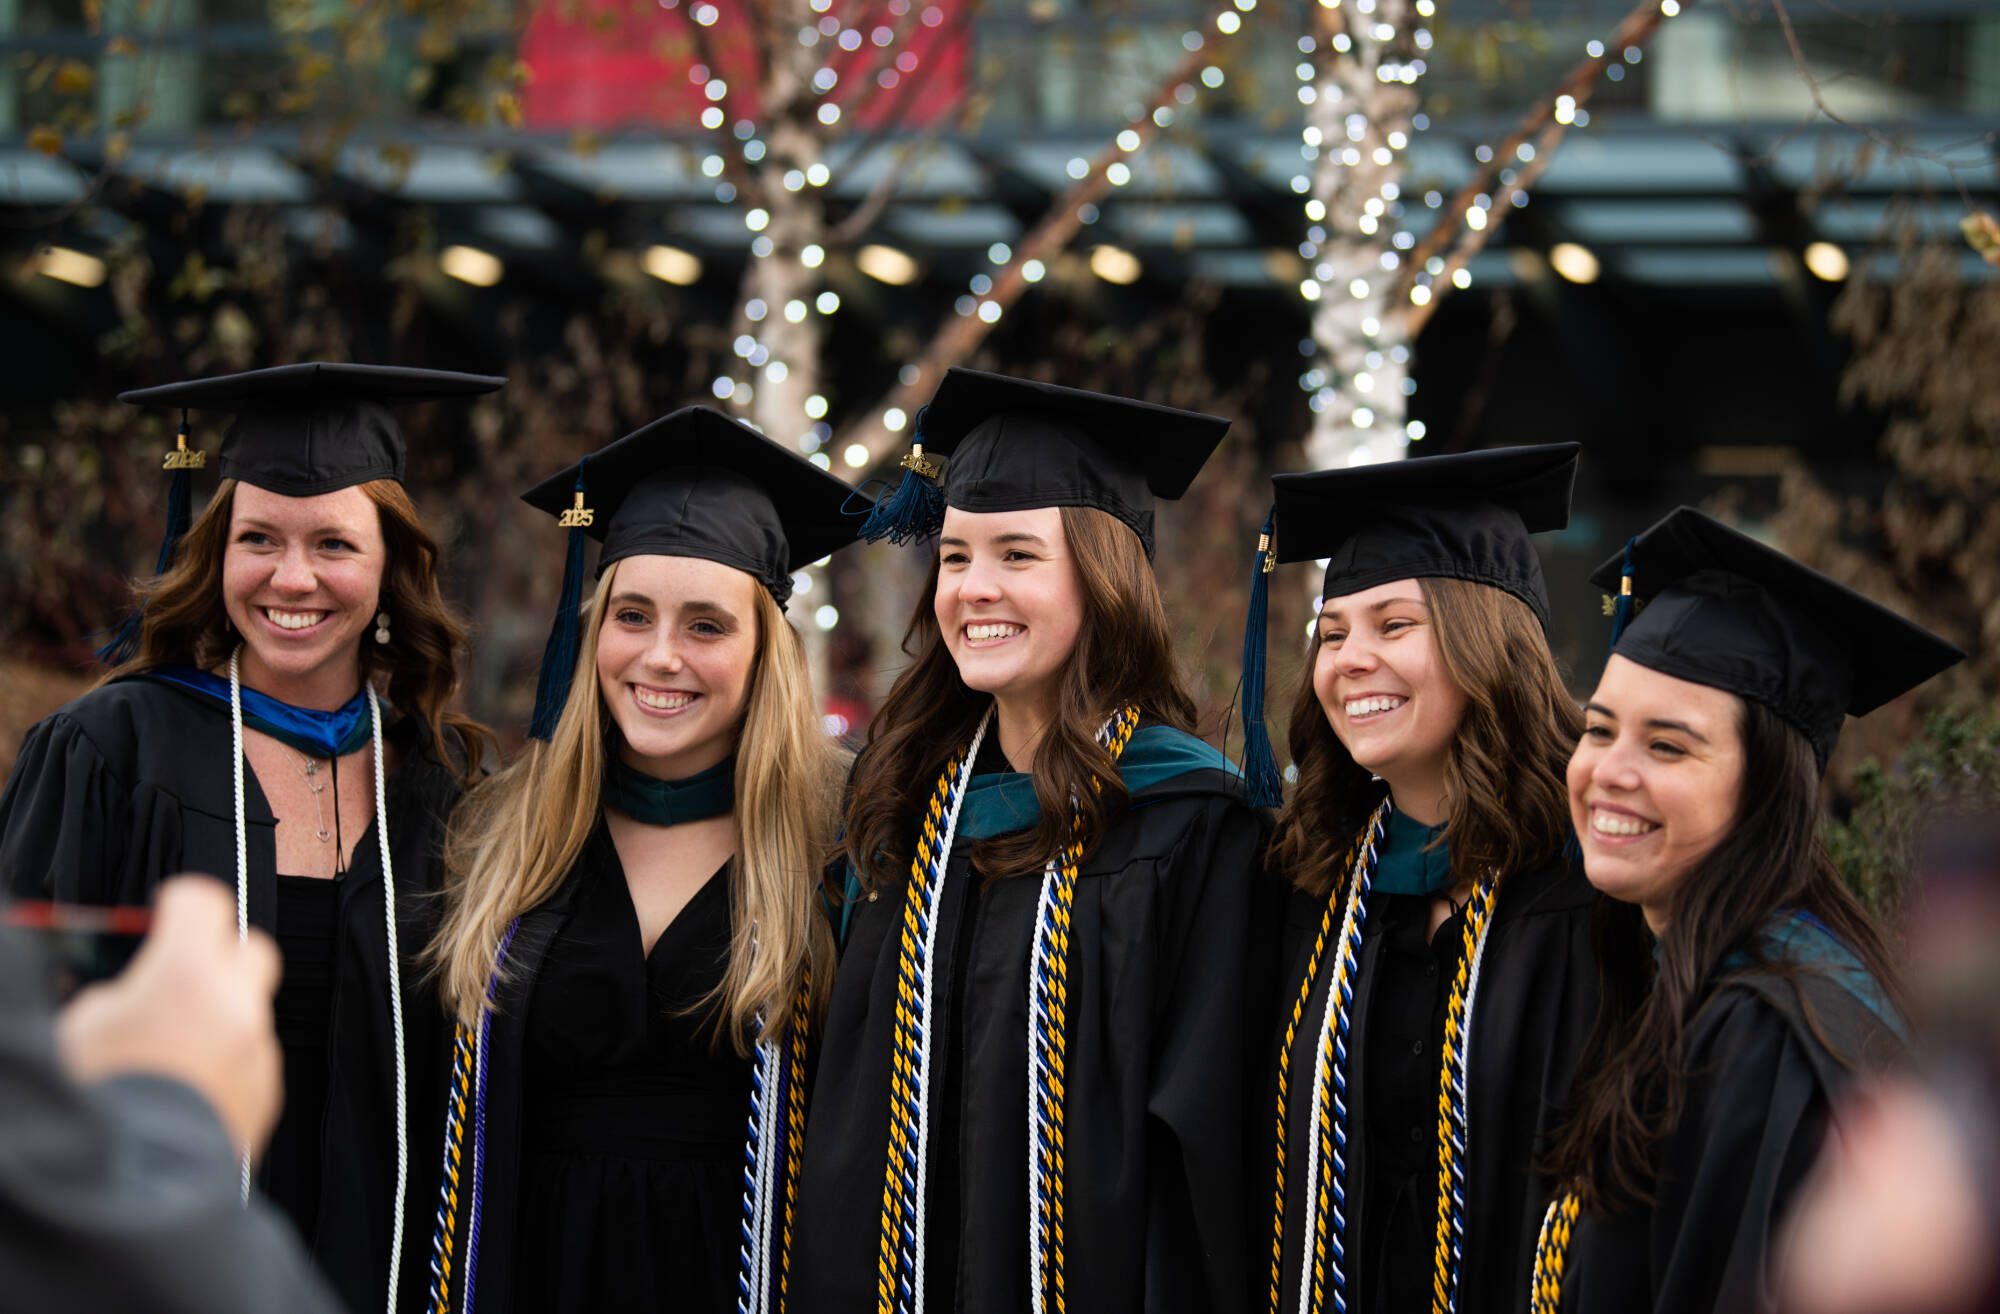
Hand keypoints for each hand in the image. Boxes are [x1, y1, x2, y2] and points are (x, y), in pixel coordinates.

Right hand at [56, 877, 284, 1158]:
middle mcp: (236, 1003)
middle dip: (217, 954)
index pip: (203, 901)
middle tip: (178, 973)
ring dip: (218, 1015)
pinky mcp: (267, 1093)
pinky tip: (187, 1084)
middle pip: (248, 949)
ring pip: (251, 1010)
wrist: (132, 1187)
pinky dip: (226, 1061)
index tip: (164, 912)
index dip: (180, 905)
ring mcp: (258, 1049)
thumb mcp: (79, 1029)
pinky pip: (252, 1059)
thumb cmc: (99, 1099)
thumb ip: (115, 995)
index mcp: (188, 972)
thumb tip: (129, 994)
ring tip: (170, 1043)